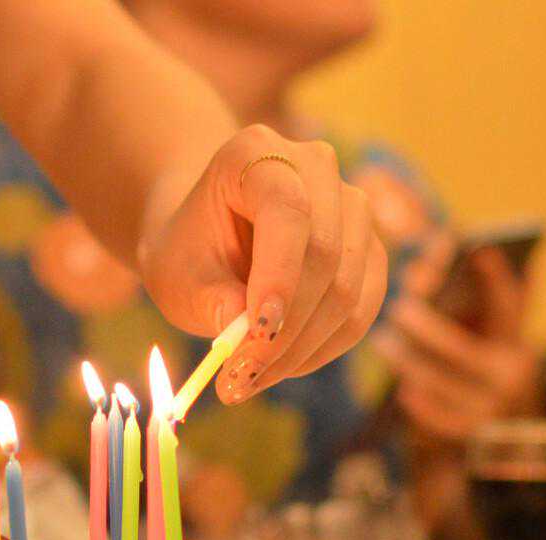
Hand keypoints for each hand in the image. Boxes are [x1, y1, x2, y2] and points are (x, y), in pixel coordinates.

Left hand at [138, 124, 387, 402]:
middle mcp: (316, 167)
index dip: (279, 275)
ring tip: (248, 380)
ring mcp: (352, 207)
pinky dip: (322, 348)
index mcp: (256, 152)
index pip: (287, 210)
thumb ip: (209, 298)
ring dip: (301, 349)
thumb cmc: (187, 250)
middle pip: (326, 254)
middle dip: (285, 328)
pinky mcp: (368, 250)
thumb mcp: (176, 274)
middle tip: (239, 379)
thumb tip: (245, 333)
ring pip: (349, 289)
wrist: (206, 237)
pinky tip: (279, 368)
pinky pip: (362, 310)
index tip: (257, 333)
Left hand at [373, 242, 540, 443]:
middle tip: (398, 308)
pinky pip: (440, 417)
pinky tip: (403, 390)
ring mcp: (493, 404)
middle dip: (427, 328)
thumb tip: (426, 262)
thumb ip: (464, 296)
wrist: (500, 429)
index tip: (478, 248)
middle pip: (462, 350)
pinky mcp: (472, 430)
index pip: (509, 305)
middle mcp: (512, 371)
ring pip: (442, 382)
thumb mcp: (482, 329)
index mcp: (516, 338)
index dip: (496, 278)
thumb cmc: (476, 357)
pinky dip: (420, 403)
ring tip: (381, 340)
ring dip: (408, 362)